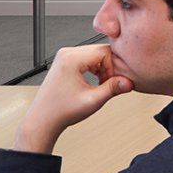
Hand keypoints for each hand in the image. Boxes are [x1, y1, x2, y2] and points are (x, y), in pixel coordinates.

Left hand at [13, 44, 131, 155]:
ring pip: (95, 55)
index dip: (114, 67)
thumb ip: (113, 88)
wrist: (42, 120)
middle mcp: (66, 54)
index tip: (114, 82)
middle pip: (101, 51)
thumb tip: (130, 82)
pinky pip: (87, 58)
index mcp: (71, 59)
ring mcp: (64, 57)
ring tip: (101, 85)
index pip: (106, 52)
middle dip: (109, 68)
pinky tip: (95, 81)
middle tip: (109, 84)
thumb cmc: (60, 112)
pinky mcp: (64, 62)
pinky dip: (95, 69)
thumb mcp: (92, 101)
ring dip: (103, 69)